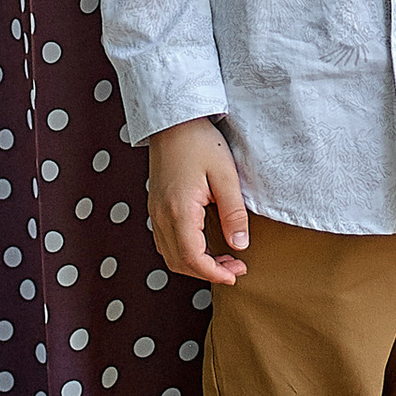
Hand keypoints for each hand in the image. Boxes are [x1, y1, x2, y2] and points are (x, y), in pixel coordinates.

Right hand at [147, 119, 250, 286]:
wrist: (173, 120)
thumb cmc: (200, 142)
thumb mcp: (225, 176)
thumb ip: (233, 213)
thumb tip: (240, 245)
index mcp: (179, 210)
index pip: (193, 259)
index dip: (215, 274)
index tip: (236, 275)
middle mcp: (162, 216)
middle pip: (179, 262)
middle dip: (207, 272)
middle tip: (235, 267)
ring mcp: (155, 211)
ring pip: (171, 255)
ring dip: (195, 264)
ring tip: (223, 258)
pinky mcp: (156, 206)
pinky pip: (165, 241)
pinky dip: (184, 252)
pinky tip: (203, 245)